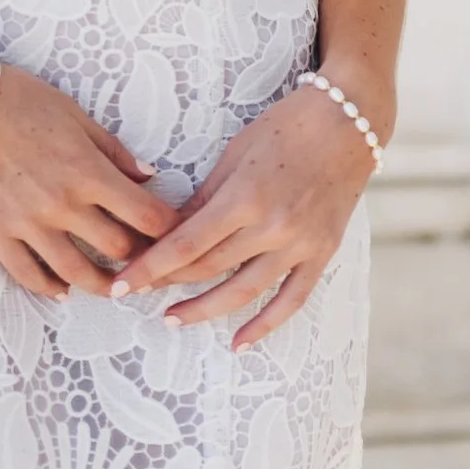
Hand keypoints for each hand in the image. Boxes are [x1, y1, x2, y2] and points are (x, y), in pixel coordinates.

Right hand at [0, 62, 177, 299]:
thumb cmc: (19, 99)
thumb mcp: (75, 115)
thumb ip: (113, 150)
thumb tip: (148, 177)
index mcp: (88, 172)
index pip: (147, 217)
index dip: (169, 230)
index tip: (174, 233)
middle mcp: (63, 205)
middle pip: (119, 250)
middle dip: (141, 257)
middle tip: (147, 259)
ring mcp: (29, 225)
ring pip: (79, 275)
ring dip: (103, 286)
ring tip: (113, 287)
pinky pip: (29, 275)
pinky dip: (51, 288)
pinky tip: (64, 289)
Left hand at [110, 79, 371, 346]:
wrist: (347, 124)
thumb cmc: (284, 128)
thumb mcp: (235, 153)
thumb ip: (205, 197)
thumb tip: (171, 230)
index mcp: (244, 196)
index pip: (187, 243)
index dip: (151, 267)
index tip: (122, 284)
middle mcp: (272, 226)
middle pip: (210, 268)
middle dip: (168, 284)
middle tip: (137, 295)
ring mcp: (299, 245)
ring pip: (244, 292)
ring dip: (206, 310)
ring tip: (173, 320)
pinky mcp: (321, 255)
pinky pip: (291, 300)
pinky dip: (265, 326)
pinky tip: (240, 344)